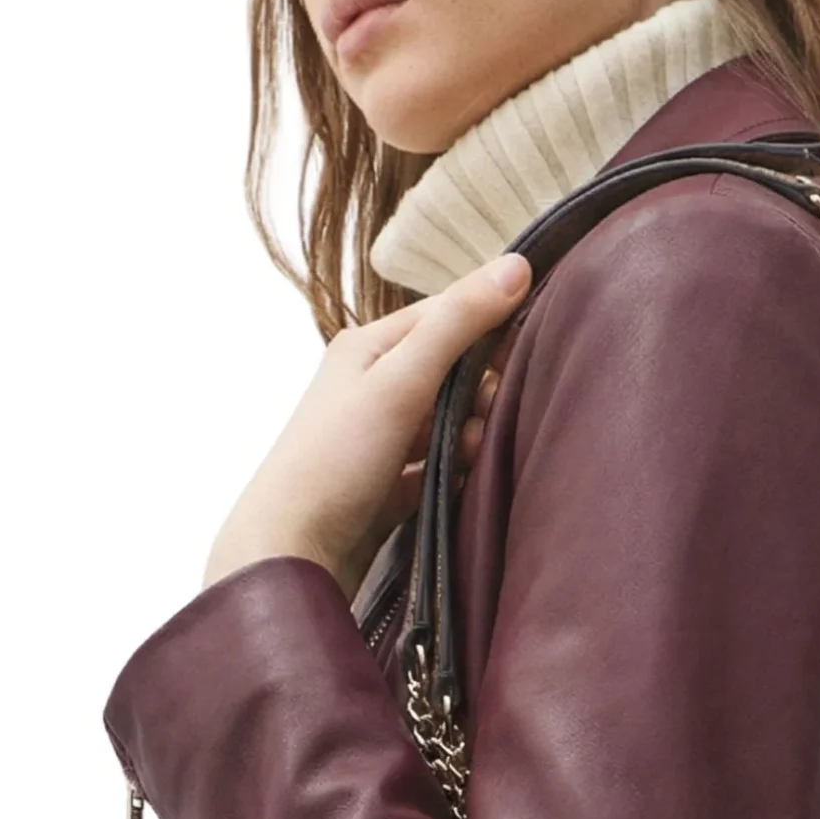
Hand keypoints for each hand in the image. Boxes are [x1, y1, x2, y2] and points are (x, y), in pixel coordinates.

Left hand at [203, 251, 532, 598]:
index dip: (489, 325)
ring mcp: (379, 439)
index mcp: (368, 346)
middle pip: (451, 371)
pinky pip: (436, 467)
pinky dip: (453, 473)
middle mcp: (372, 386)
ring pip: (447, 422)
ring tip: (469, 457)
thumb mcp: (400, 380)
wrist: (291, 553)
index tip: (528, 347)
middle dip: (481, 392)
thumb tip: (519, 265)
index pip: (445, 315)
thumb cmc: (336, 460)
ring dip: (469, 436)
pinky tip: (460, 486)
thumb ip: (458, 324)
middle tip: (488, 419)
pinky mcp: (387, 486)